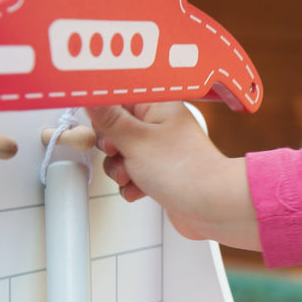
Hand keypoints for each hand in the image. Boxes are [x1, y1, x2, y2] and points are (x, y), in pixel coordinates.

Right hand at [87, 102, 260, 249]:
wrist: (213, 206)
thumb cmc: (185, 170)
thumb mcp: (134, 140)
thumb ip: (107, 118)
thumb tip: (89, 95)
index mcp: (158, 104)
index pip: (118, 97)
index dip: (103, 114)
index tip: (101, 127)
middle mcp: (161, 123)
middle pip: (116, 128)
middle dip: (111, 147)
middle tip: (120, 153)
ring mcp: (161, 149)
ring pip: (122, 154)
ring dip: (120, 169)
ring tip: (132, 176)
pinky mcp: (161, 171)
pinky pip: (134, 173)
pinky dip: (132, 183)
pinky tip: (140, 190)